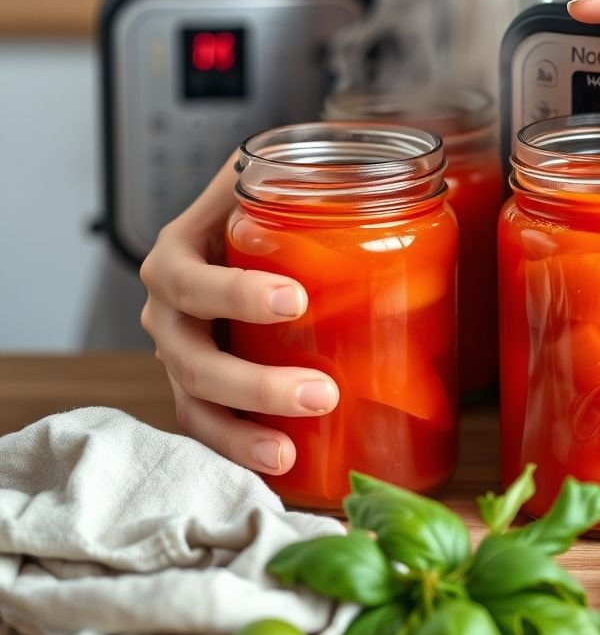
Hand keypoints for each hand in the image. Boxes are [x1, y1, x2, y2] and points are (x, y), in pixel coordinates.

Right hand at [140, 155, 338, 474]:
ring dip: (242, 433)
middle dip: (253, 384)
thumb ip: (313, 171)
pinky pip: (209, 427)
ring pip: (195, 406)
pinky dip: (239, 450)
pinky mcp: (200, 388)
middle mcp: (168, 311)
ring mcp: (181, 354)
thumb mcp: (270, 177)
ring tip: (292, 452)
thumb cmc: (254, 204)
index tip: (296, 299)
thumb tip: (396, 166)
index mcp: (179, 256)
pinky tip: (283, 468)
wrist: (230, 226)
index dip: (237, 295)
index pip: (192, 281)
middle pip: (192, 359)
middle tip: (320, 391)